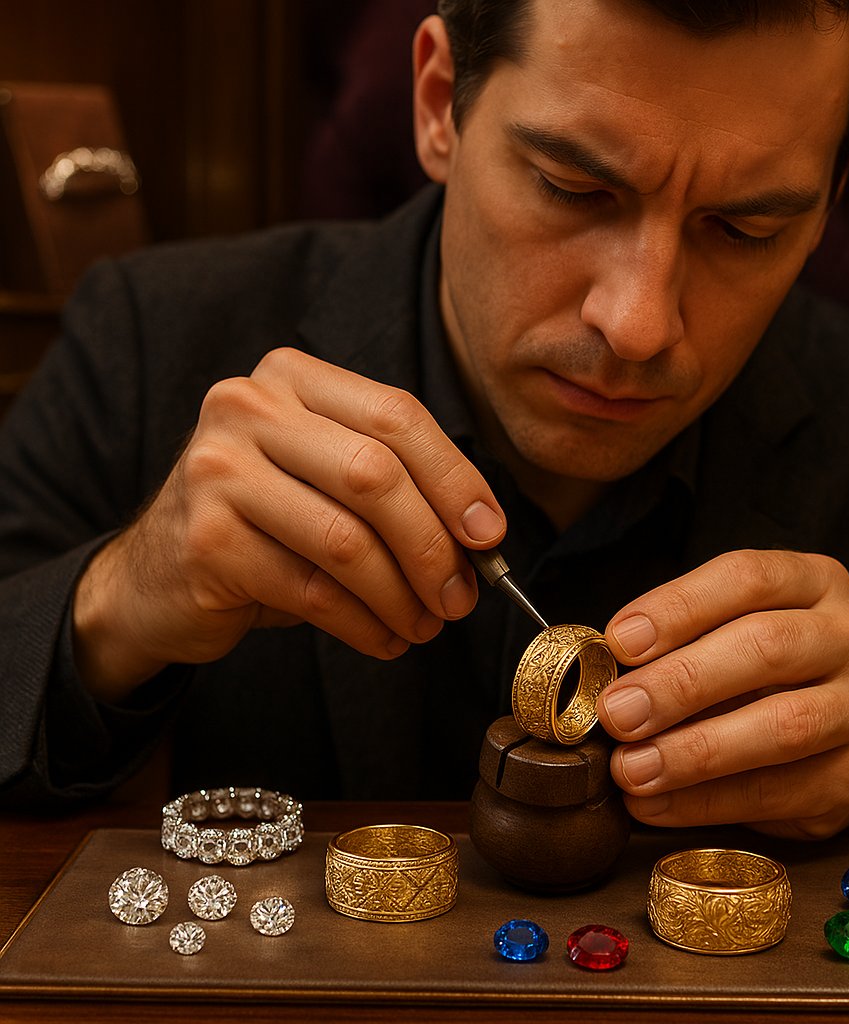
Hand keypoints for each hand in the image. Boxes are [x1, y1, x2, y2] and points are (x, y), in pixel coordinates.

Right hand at [73, 347, 505, 701]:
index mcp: (291, 378)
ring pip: (347, 540)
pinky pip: (313, 590)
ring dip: (403, 595)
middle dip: (434, 546)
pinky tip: (384, 638)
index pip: (396, 415)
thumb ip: (395, 486)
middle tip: (461, 598)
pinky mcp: (206, 541)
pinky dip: (363, 624)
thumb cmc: (265, 523)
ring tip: (425, 626)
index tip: (489, 533)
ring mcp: (217, 471)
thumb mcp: (325, 479)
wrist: (157, 576)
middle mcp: (247, 408)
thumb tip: (481, 535)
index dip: (455, 478)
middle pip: (375, 474)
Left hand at [595, 549, 848, 838]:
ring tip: (632, 768)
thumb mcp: (720, 633)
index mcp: (814, 580)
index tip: (619, 641)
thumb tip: (604, 676)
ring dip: (694, 751)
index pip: (746, 577)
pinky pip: (778, 791)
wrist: (822, 734)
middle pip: (766, 647)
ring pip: (782, 724)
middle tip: (618, 711)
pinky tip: (655, 803)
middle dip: (681, 682)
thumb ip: (673, 643)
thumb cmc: (751, 668)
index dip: (679, 607)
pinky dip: (706, 801)